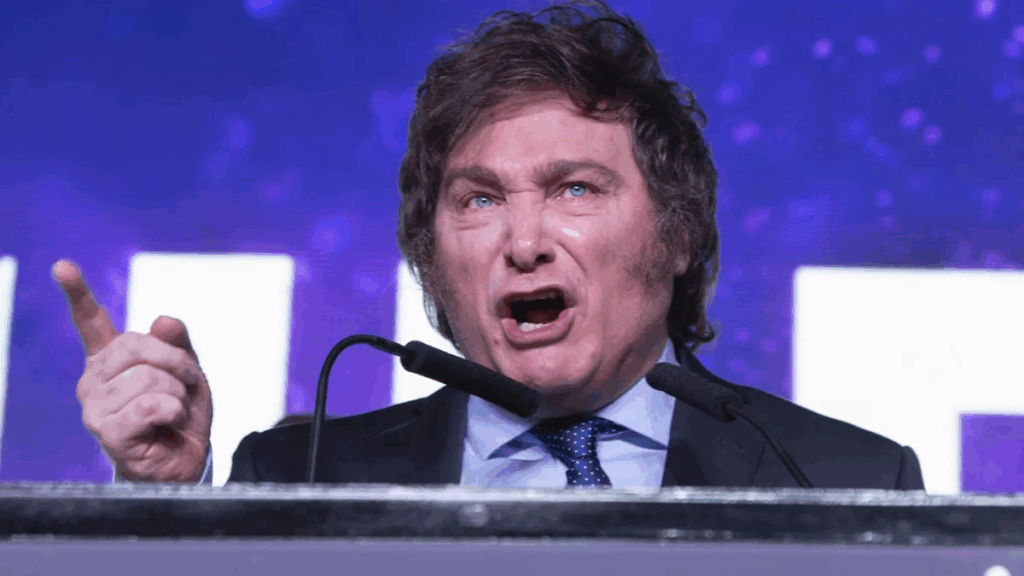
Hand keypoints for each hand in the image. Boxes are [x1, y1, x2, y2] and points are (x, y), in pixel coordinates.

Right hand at [53, 260, 212, 482]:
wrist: (186, 461)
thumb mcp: (188, 372)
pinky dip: (173, 411)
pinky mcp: (107, 431)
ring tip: (173, 411)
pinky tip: (167, 424)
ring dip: (178, 393)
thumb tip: (164, 320)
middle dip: (177, 363)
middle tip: (185, 385)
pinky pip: (152, 405)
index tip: (63, 266)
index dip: (77, 293)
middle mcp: (94, 380)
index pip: (90, 322)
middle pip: (138, 345)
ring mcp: (95, 407)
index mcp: (111, 360)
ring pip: (149, 377)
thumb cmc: (181, 416)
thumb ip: (178, 344)